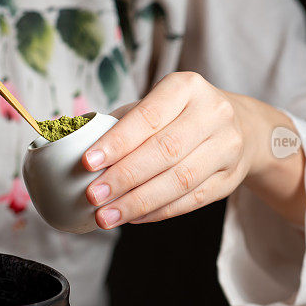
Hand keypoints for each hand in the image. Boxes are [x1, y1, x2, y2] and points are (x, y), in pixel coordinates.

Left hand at [82, 72, 305, 227]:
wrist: (241, 126)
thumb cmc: (180, 114)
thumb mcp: (154, 104)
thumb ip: (116, 122)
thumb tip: (63, 136)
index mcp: (187, 87)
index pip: (149, 117)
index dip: (117, 142)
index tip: (87, 163)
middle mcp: (213, 114)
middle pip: (165, 152)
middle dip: (124, 178)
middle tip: (93, 196)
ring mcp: (227, 147)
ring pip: (179, 181)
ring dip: (138, 203)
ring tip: (106, 216)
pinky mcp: (230, 179)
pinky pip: (191, 201)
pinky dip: (157, 212)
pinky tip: (132, 217)